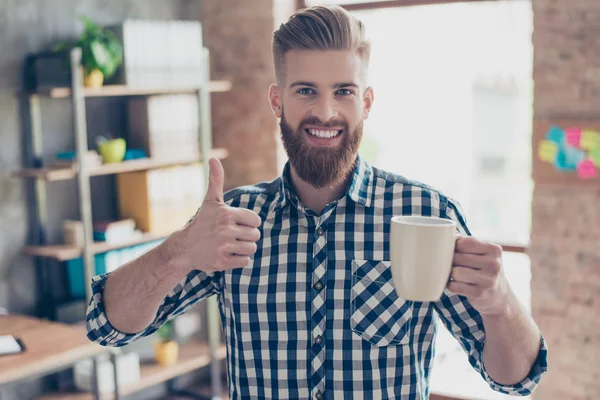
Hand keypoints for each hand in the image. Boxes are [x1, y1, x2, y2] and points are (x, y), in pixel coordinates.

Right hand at [167, 158, 261, 272]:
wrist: (184, 248)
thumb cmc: (202, 223)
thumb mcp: (210, 201)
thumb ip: (216, 180)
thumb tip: (213, 158)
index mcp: (226, 213)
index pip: (255, 220)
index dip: (249, 223)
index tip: (236, 224)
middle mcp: (225, 229)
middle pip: (255, 235)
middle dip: (246, 237)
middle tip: (231, 237)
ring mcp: (223, 246)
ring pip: (251, 249)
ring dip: (243, 249)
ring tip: (230, 245)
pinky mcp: (222, 262)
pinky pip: (245, 261)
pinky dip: (239, 260)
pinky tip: (227, 255)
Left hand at [448, 237, 511, 315]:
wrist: (499, 296)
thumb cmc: (484, 269)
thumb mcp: (483, 253)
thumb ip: (466, 243)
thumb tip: (445, 234)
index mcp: (494, 250)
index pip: (464, 243)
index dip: (453, 247)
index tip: (454, 251)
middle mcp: (494, 264)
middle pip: (458, 257)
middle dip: (451, 261)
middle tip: (454, 265)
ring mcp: (488, 280)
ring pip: (455, 272)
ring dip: (451, 274)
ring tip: (455, 274)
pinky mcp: (479, 294)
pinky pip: (454, 286)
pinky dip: (450, 285)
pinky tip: (456, 284)